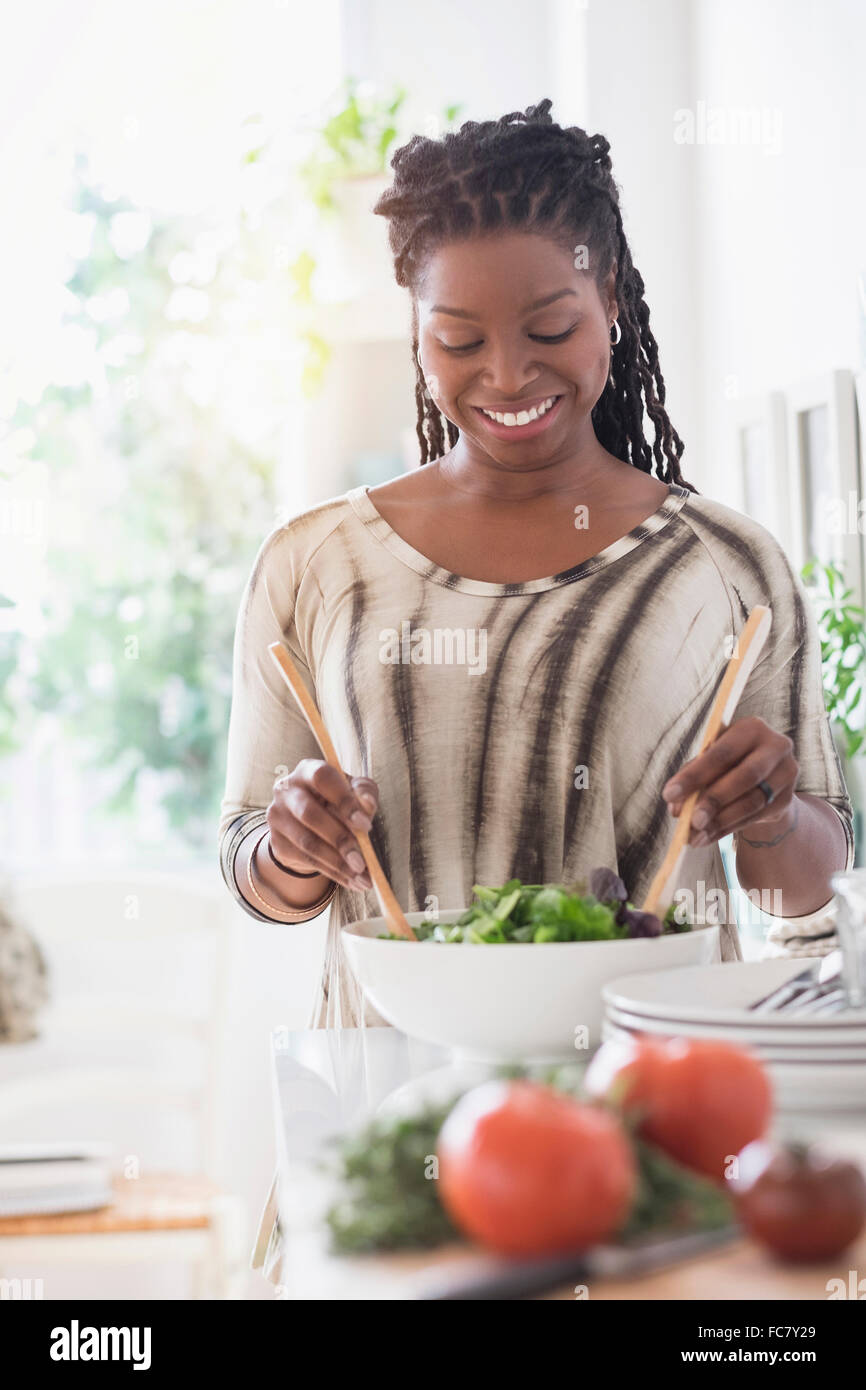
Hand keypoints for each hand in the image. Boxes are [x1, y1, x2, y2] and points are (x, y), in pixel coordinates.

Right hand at [266, 759, 377, 890]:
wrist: (312, 824)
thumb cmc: (338, 801)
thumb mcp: (356, 791)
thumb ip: (364, 793)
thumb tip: (366, 804)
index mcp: (308, 770)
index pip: (322, 778)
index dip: (344, 801)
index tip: (366, 825)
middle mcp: (286, 790)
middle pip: (310, 815)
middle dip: (340, 840)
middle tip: (362, 862)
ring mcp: (277, 816)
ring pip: (307, 843)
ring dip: (337, 863)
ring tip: (362, 878)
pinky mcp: (277, 842)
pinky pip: (306, 860)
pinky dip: (332, 872)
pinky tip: (351, 880)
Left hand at [661, 717, 798, 847]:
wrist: (765, 776)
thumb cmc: (730, 762)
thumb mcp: (712, 759)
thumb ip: (694, 776)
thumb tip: (677, 807)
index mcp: (751, 728)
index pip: (722, 752)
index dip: (695, 774)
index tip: (669, 794)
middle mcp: (775, 746)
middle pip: (745, 776)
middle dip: (714, 800)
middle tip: (691, 821)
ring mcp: (786, 773)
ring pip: (752, 802)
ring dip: (721, 821)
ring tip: (696, 835)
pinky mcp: (787, 799)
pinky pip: (755, 817)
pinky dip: (729, 828)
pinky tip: (709, 836)